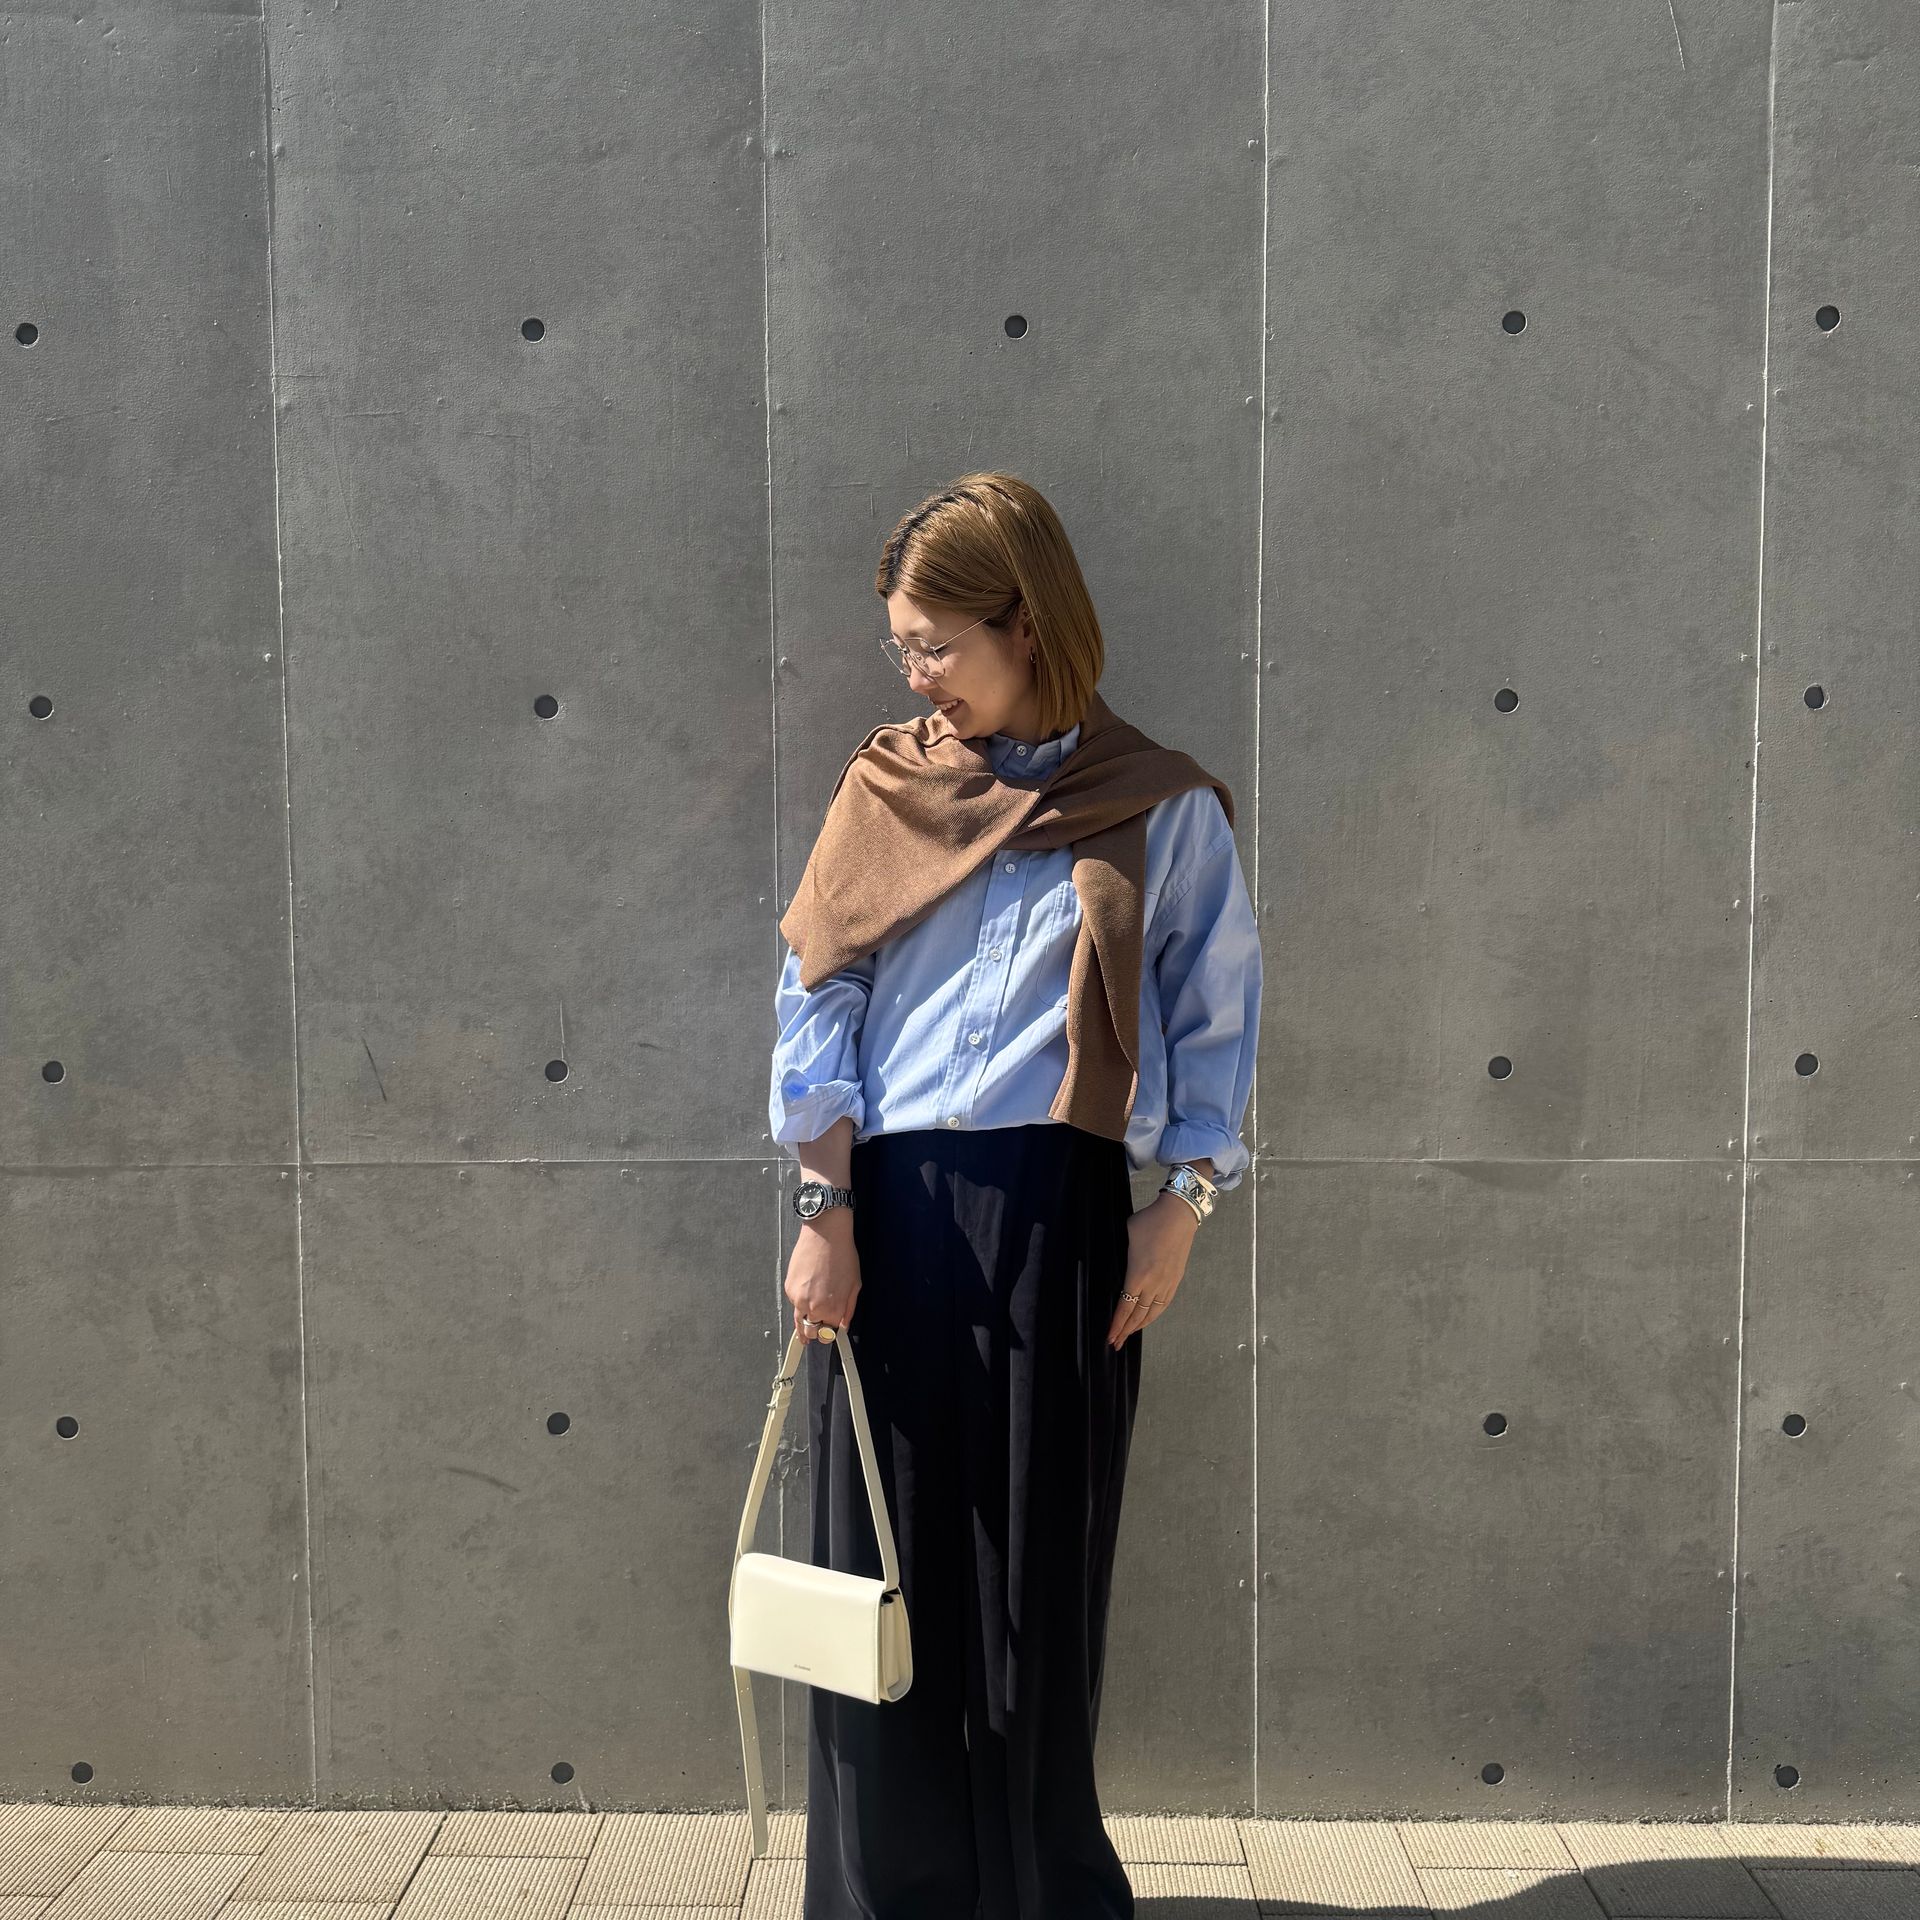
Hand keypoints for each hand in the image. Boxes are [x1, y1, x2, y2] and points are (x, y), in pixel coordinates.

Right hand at [784, 1211, 860, 1341]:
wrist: (825, 1234)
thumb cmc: (842, 1255)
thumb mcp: (855, 1285)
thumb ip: (849, 1309)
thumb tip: (843, 1325)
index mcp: (832, 1309)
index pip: (829, 1332)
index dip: (831, 1330)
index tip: (831, 1329)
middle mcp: (813, 1308)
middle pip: (811, 1331)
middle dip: (815, 1330)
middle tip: (818, 1329)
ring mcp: (798, 1299)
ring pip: (799, 1319)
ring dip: (805, 1319)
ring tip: (809, 1318)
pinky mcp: (789, 1288)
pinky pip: (794, 1302)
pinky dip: (799, 1301)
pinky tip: (807, 1291)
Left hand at [1107, 1192, 1198, 1348]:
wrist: (1178, 1216)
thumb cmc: (1149, 1222)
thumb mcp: (1125, 1235)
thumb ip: (1119, 1255)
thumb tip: (1112, 1264)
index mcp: (1137, 1275)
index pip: (1124, 1308)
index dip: (1116, 1325)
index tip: (1109, 1337)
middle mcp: (1153, 1284)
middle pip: (1138, 1316)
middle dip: (1125, 1331)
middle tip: (1115, 1343)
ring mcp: (1167, 1283)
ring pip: (1152, 1313)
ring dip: (1140, 1326)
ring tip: (1129, 1334)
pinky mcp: (1176, 1280)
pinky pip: (1164, 1304)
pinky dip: (1154, 1315)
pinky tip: (1148, 1319)